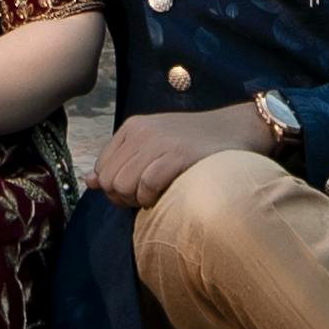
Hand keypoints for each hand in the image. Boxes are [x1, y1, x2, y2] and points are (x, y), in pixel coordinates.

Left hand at [94, 99, 277, 207]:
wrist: (239, 128)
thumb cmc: (196, 143)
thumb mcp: (154, 146)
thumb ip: (123, 161)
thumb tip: (89, 182)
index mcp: (132, 128)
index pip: (101, 169)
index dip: (114, 189)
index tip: (136, 193)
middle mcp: (140, 131)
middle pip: (109, 181)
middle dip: (123, 198)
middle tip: (147, 198)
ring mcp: (158, 142)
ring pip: (122, 185)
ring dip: (136, 200)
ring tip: (156, 197)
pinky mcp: (177, 154)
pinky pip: (146, 185)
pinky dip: (150, 199)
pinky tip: (165, 196)